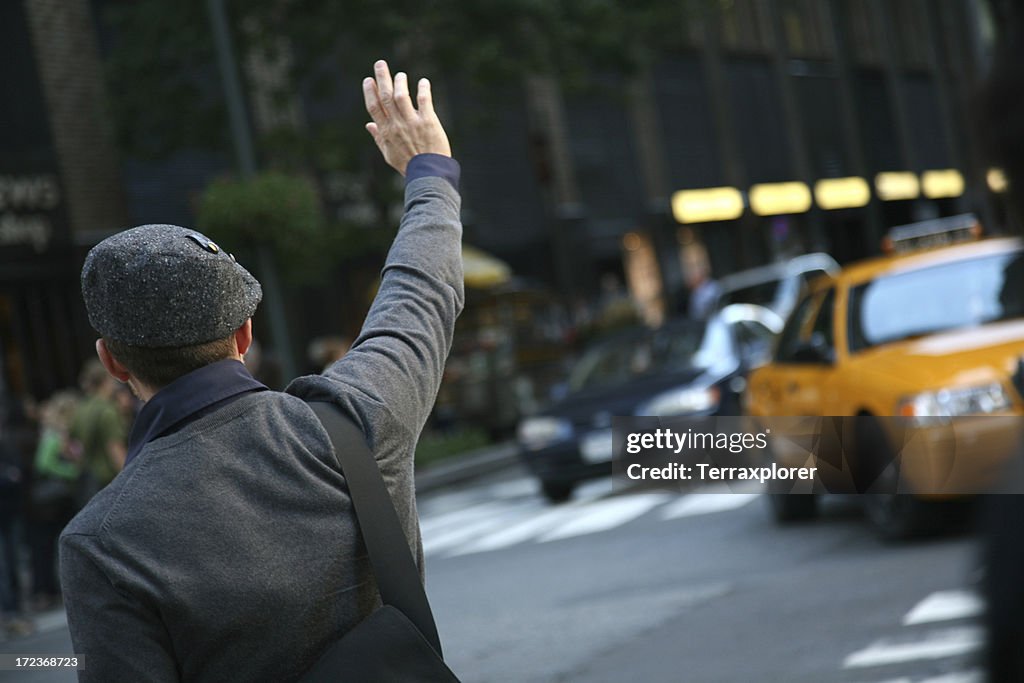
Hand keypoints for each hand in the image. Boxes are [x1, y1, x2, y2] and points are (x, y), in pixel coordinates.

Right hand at [362, 60, 450, 175]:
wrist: (428, 174)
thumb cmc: (408, 165)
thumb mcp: (388, 154)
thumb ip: (378, 138)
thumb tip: (368, 124)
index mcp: (386, 132)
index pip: (374, 107)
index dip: (370, 91)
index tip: (369, 80)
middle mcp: (396, 125)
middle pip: (385, 97)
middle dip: (382, 78)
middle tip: (380, 64)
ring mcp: (412, 123)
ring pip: (401, 96)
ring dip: (400, 82)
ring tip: (401, 75)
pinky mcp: (428, 122)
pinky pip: (424, 100)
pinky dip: (423, 89)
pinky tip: (423, 82)